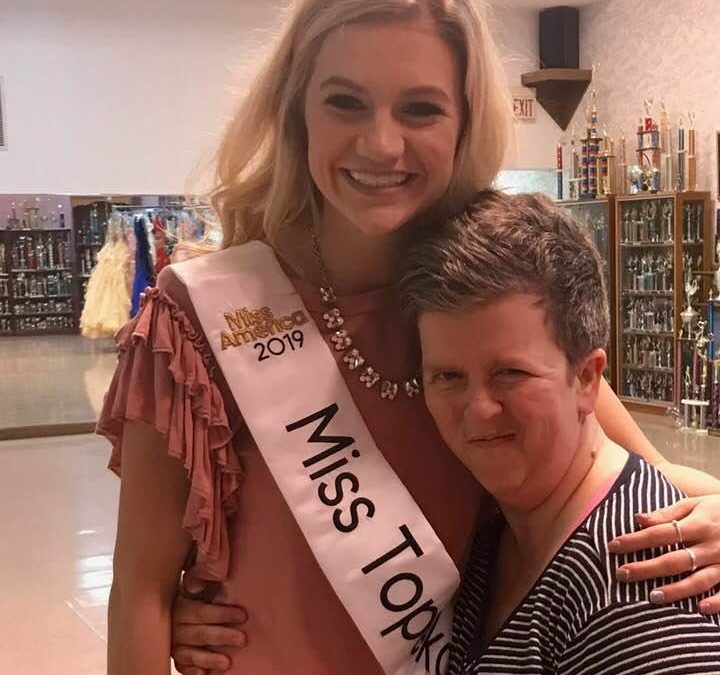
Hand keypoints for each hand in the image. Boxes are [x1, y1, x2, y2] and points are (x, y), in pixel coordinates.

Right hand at [172, 578, 247, 674]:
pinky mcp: (177, 659)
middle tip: (242, 639)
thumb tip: (199, 583)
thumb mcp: (196, 586)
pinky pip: (182, 667)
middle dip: (222, 637)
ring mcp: (174, 645)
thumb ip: (200, 581)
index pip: (202, 612)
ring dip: (209, 659)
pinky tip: (204, 673)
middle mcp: (175, 627)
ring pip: (190, 654)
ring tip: (227, 663)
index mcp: (181, 607)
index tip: (242, 616)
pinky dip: (192, 671)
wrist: (171, 611)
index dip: (223, 614)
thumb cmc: (193, 598)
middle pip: (199, 634)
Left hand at [608, 496, 719, 613]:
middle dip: (647, 568)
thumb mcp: (695, 504)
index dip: (635, 540)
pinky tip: (699, 609)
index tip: (613, 546)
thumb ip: (667, 514)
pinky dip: (717, 602)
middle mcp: (712, 544)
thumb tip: (637, 518)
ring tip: (652, 597)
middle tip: (621, 574)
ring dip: (677, 590)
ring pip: (700, 580)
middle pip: (675, 559)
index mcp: (699, 523)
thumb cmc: (719, 510)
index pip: (660, 533)